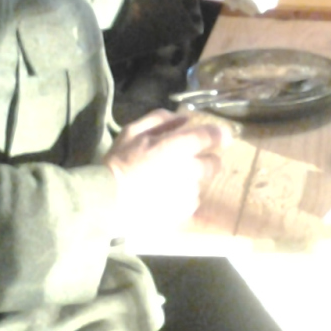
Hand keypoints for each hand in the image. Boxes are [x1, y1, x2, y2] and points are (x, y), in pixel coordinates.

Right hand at [107, 109, 232, 230]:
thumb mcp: (132, 132)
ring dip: (190, 182)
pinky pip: (190, 202)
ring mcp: (189, 194)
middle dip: (206, 161)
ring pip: (200, 184)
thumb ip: (160, 120)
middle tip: (186, 163)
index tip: (222, 136)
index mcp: (179, 147)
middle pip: (214, 164)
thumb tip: (184, 118)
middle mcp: (190, 170)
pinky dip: (182, 199)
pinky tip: (163, 199)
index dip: (220, 134)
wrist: (108, 202)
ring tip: (166, 184)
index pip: (211, 136)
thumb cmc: (119, 163)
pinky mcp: (183, 213)